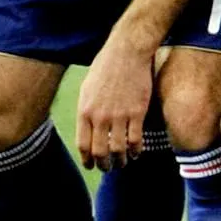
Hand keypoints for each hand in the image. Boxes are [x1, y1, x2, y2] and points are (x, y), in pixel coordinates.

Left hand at [74, 33, 157, 169]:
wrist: (126, 52)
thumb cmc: (105, 67)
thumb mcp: (87, 89)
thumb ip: (86, 111)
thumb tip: (88, 130)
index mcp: (85, 111)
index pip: (83, 146)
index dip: (88, 160)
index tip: (92, 165)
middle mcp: (100, 117)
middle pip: (100, 152)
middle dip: (104, 165)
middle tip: (108, 167)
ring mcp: (119, 115)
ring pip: (118, 149)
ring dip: (121, 160)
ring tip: (123, 162)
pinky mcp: (137, 112)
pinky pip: (135, 139)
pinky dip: (136, 150)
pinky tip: (137, 152)